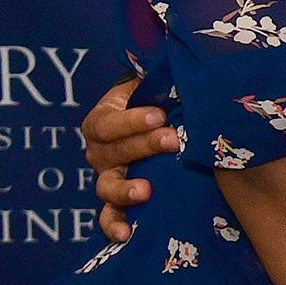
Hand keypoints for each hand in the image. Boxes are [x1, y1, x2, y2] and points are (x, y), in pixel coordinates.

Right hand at [81, 75, 178, 241]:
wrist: (174, 122)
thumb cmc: (166, 96)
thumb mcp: (162, 80)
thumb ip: (166, 72)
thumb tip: (183, 50)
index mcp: (105, 118)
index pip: (108, 122)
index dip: (131, 120)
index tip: (159, 114)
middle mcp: (102, 150)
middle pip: (112, 152)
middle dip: (143, 146)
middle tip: (172, 140)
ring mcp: (110, 176)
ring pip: (107, 186)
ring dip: (125, 188)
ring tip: (145, 191)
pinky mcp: (121, 200)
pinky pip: (109, 216)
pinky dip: (114, 225)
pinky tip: (125, 234)